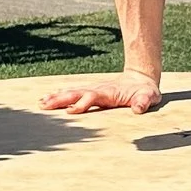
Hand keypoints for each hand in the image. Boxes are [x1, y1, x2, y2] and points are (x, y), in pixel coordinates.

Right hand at [40, 72, 163, 115]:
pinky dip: (60, 95)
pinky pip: (72, 93)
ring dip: (56, 97)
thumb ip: (143, 101)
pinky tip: (48, 99)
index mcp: (109, 93)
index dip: (82, 103)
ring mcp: (93, 90)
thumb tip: (138, 108)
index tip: (70, 111)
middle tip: (44, 106)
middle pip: (76, 93)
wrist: (140, 79)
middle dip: (61, 99)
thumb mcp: (149, 96)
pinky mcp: (90, 92)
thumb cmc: (145, 92)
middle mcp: (97, 89)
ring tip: (41, 103)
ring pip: (71, 92)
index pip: (92, 97)